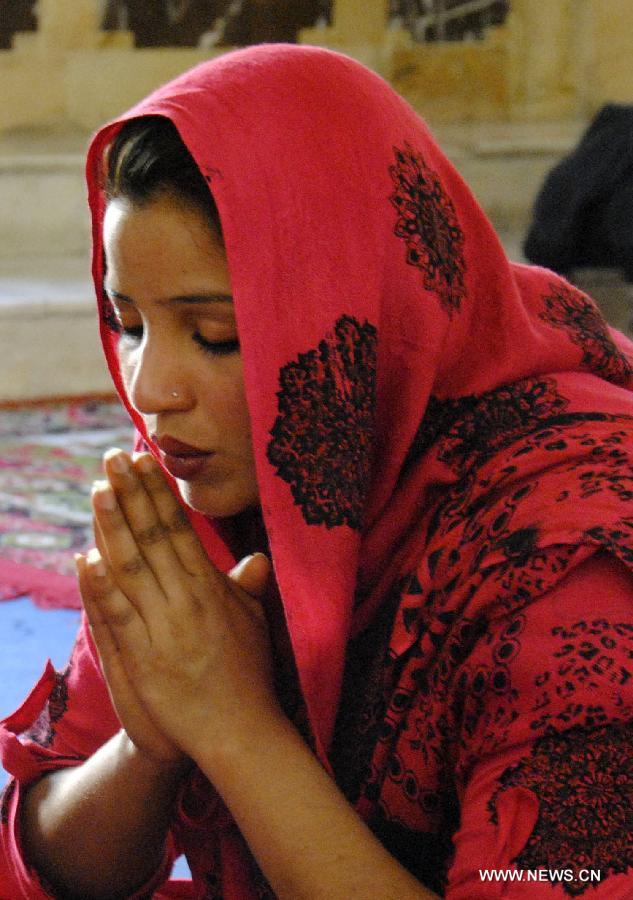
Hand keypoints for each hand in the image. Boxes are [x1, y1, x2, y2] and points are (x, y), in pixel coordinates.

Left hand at [83, 449, 278, 765]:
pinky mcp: (146, 657)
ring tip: (99, 490)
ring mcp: (166, 627)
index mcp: (211, 587)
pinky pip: (120, 615)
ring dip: (114, 526)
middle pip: (155, 536)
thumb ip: (249, 586)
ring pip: (134, 567)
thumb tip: (258, 556)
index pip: (180, 529)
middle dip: (133, 495)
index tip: (144, 462)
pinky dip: (101, 586)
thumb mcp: (255, 622)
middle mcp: (188, 599)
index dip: (159, 494)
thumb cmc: (249, 674)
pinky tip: (86, 557)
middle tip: (114, 457)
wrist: (239, 730)